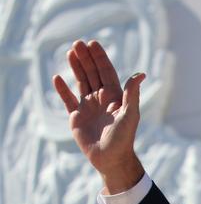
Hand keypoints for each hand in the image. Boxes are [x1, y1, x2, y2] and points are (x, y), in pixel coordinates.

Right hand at [53, 39, 145, 192]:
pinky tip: (57, 77)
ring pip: (81, 82)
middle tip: (78, 43)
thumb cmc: (123, 138)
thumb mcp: (130, 115)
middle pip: (92, 73)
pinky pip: (68, 99)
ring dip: (76, 67)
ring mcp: (88, 107)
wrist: (111, 160)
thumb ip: (132, 94)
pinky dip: (62, 89)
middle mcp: (101, 99)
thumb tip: (140, 74)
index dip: (100, 58)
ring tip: (70, 52)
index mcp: (114, 97)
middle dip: (86, 58)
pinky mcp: (77, 117)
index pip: (106, 72)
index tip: (92, 43)